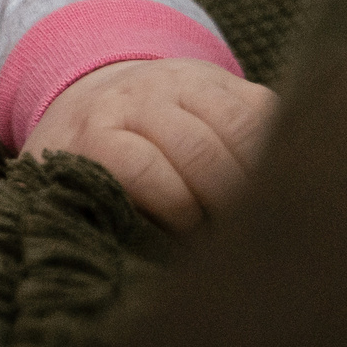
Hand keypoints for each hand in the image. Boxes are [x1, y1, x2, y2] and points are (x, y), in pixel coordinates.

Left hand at [25, 57, 276, 230]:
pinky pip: (264, 109)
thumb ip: (89, 217)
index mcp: (95, 131)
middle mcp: (137, 98)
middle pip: (198, 150)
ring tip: (265, 217)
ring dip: (259, 177)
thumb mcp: (66, 188)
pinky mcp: (222, 80)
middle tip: (241, 240)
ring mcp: (182, 82)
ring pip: (237, 126)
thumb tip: (127, 267)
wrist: (96, 97)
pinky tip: (280, 181)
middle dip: (226, 201)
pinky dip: (279, 146)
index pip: (142, 167)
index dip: (176, 211)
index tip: (193, 246)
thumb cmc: (88, 164)